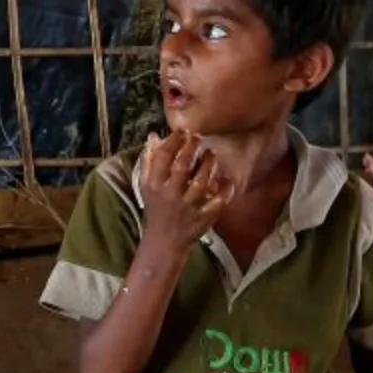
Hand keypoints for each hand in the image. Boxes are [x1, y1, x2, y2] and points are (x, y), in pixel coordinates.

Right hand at [136, 130, 232, 251]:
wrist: (164, 241)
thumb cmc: (156, 208)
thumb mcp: (146, 186)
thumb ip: (149, 160)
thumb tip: (154, 136)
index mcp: (154, 185)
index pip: (163, 157)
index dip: (174, 141)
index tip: (183, 132)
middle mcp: (170, 195)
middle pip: (183, 166)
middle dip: (192, 147)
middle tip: (199, 137)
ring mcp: (188, 208)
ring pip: (202, 182)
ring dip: (209, 164)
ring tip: (211, 154)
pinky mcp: (203, 219)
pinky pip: (218, 201)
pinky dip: (225, 189)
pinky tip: (225, 179)